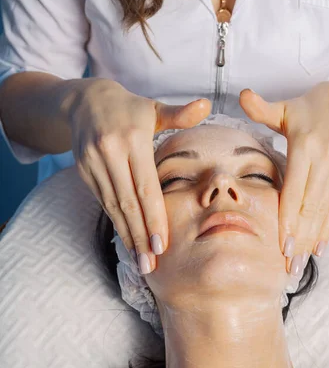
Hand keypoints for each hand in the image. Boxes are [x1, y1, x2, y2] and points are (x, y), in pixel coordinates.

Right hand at [67, 78, 210, 272]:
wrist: (84, 101)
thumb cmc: (130, 109)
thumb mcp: (154, 107)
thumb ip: (180, 114)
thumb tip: (206, 105)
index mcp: (133, 138)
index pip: (146, 187)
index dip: (154, 218)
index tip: (162, 245)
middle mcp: (110, 151)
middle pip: (128, 202)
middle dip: (141, 236)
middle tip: (150, 265)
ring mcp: (93, 162)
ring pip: (113, 206)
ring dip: (128, 236)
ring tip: (140, 262)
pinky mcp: (84, 170)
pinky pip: (103, 202)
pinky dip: (117, 223)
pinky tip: (128, 240)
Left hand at [239, 83, 328, 273]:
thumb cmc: (309, 109)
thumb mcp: (285, 107)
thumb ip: (262, 108)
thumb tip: (242, 96)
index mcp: (306, 144)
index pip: (295, 188)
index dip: (288, 217)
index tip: (280, 243)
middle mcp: (326, 159)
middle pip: (311, 205)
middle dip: (299, 237)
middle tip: (288, 265)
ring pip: (324, 210)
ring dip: (311, 239)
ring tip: (299, 263)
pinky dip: (327, 228)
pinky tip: (318, 247)